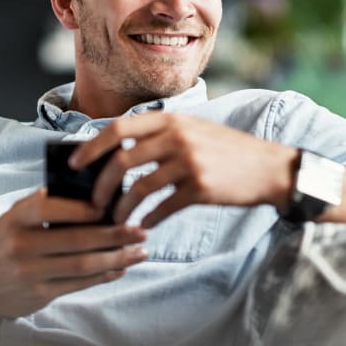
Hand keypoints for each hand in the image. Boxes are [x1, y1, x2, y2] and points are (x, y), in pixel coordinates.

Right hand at [0, 189, 146, 320]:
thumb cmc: (9, 243)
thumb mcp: (16, 217)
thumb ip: (44, 203)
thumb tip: (88, 189)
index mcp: (17, 218)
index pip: (50, 207)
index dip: (82, 208)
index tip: (110, 205)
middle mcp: (21, 244)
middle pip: (76, 239)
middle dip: (113, 235)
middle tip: (139, 231)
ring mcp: (29, 272)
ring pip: (82, 264)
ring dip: (116, 258)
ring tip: (140, 252)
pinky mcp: (39, 294)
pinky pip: (79, 283)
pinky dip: (104, 275)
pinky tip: (121, 268)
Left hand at [69, 113, 299, 227]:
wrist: (269, 168)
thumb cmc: (227, 150)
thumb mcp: (195, 129)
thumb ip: (162, 135)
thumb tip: (120, 152)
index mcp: (171, 120)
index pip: (119, 128)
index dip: (92, 146)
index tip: (75, 164)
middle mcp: (177, 137)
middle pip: (122, 160)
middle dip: (100, 185)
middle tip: (93, 203)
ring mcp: (189, 162)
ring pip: (139, 187)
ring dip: (122, 208)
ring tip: (116, 220)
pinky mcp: (200, 188)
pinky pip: (162, 207)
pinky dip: (147, 219)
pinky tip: (143, 225)